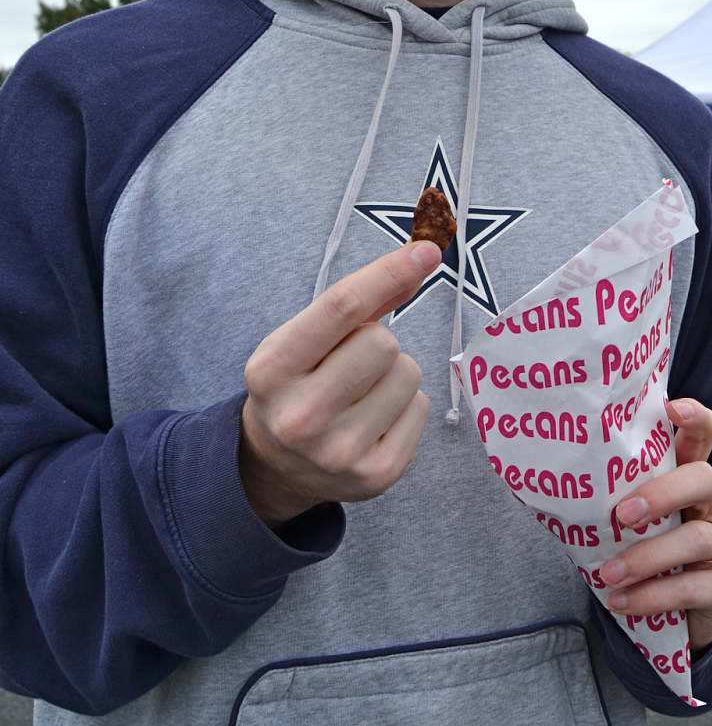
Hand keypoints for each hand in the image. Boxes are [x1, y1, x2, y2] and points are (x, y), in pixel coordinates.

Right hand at [239, 241, 440, 526]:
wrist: (277, 466)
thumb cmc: (297, 384)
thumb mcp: (303, 339)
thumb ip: (358, 301)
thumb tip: (419, 258)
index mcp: (271, 369)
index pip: (341, 308)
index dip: (388, 272)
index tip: (426, 250)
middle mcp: (300, 416)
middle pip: (382, 342)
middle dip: (377, 341)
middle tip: (352, 364)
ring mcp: (339, 451)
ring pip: (407, 372)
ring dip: (394, 373)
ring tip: (362, 393)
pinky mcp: (376, 474)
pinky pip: (421, 407)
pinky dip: (405, 405)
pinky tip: (374, 419)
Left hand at [597, 399, 711, 653]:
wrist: (670, 616)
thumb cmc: (642, 551)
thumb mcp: (626, 521)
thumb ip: (604, 499)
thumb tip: (537, 479)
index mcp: (688, 477)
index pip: (703, 435)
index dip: (695, 418)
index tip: (673, 408)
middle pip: (704, 480)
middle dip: (663, 494)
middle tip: (622, 515)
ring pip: (697, 539)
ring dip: (648, 557)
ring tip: (609, 574)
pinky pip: (693, 588)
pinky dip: (653, 596)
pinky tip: (622, 602)